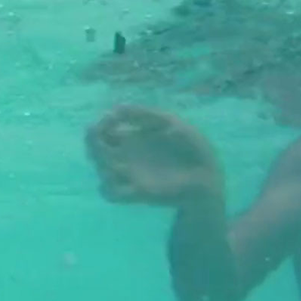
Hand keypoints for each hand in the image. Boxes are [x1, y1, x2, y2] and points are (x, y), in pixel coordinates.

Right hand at [85, 104, 223, 205]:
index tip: (113, 117)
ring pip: (100, 169)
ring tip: (120, 161)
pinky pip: (109, 193)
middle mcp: (125, 156)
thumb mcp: (171, 122)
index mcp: (132, 138)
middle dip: (93, 141)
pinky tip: (127, 180)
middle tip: (103, 136)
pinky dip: (110, 188)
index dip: (102, 122)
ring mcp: (129, 175)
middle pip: (93, 148)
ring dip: (103, 164)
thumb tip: (116, 107)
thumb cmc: (191, 148)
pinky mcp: (135, 193)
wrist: (207, 176)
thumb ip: (145, 114)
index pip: (103, 129)